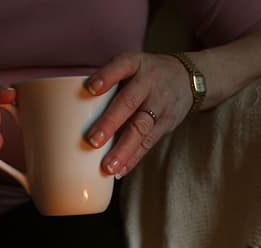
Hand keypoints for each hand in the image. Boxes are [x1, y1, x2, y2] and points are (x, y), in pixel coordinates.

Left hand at [84, 52, 192, 177]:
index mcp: (135, 64)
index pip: (121, 66)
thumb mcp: (131, 66)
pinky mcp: (166, 123)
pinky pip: (149, 143)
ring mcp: (159, 104)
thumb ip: (109, 82)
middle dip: (110, 123)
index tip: (89, 89)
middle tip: (92, 141)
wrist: (188, 78)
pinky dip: (133, 158)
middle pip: (129, 102)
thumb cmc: (145, 75)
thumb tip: (72, 111)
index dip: (106, 76)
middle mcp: (148, 82)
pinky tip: (120, 170)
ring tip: (108, 167)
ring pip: (141, 128)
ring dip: (123, 149)